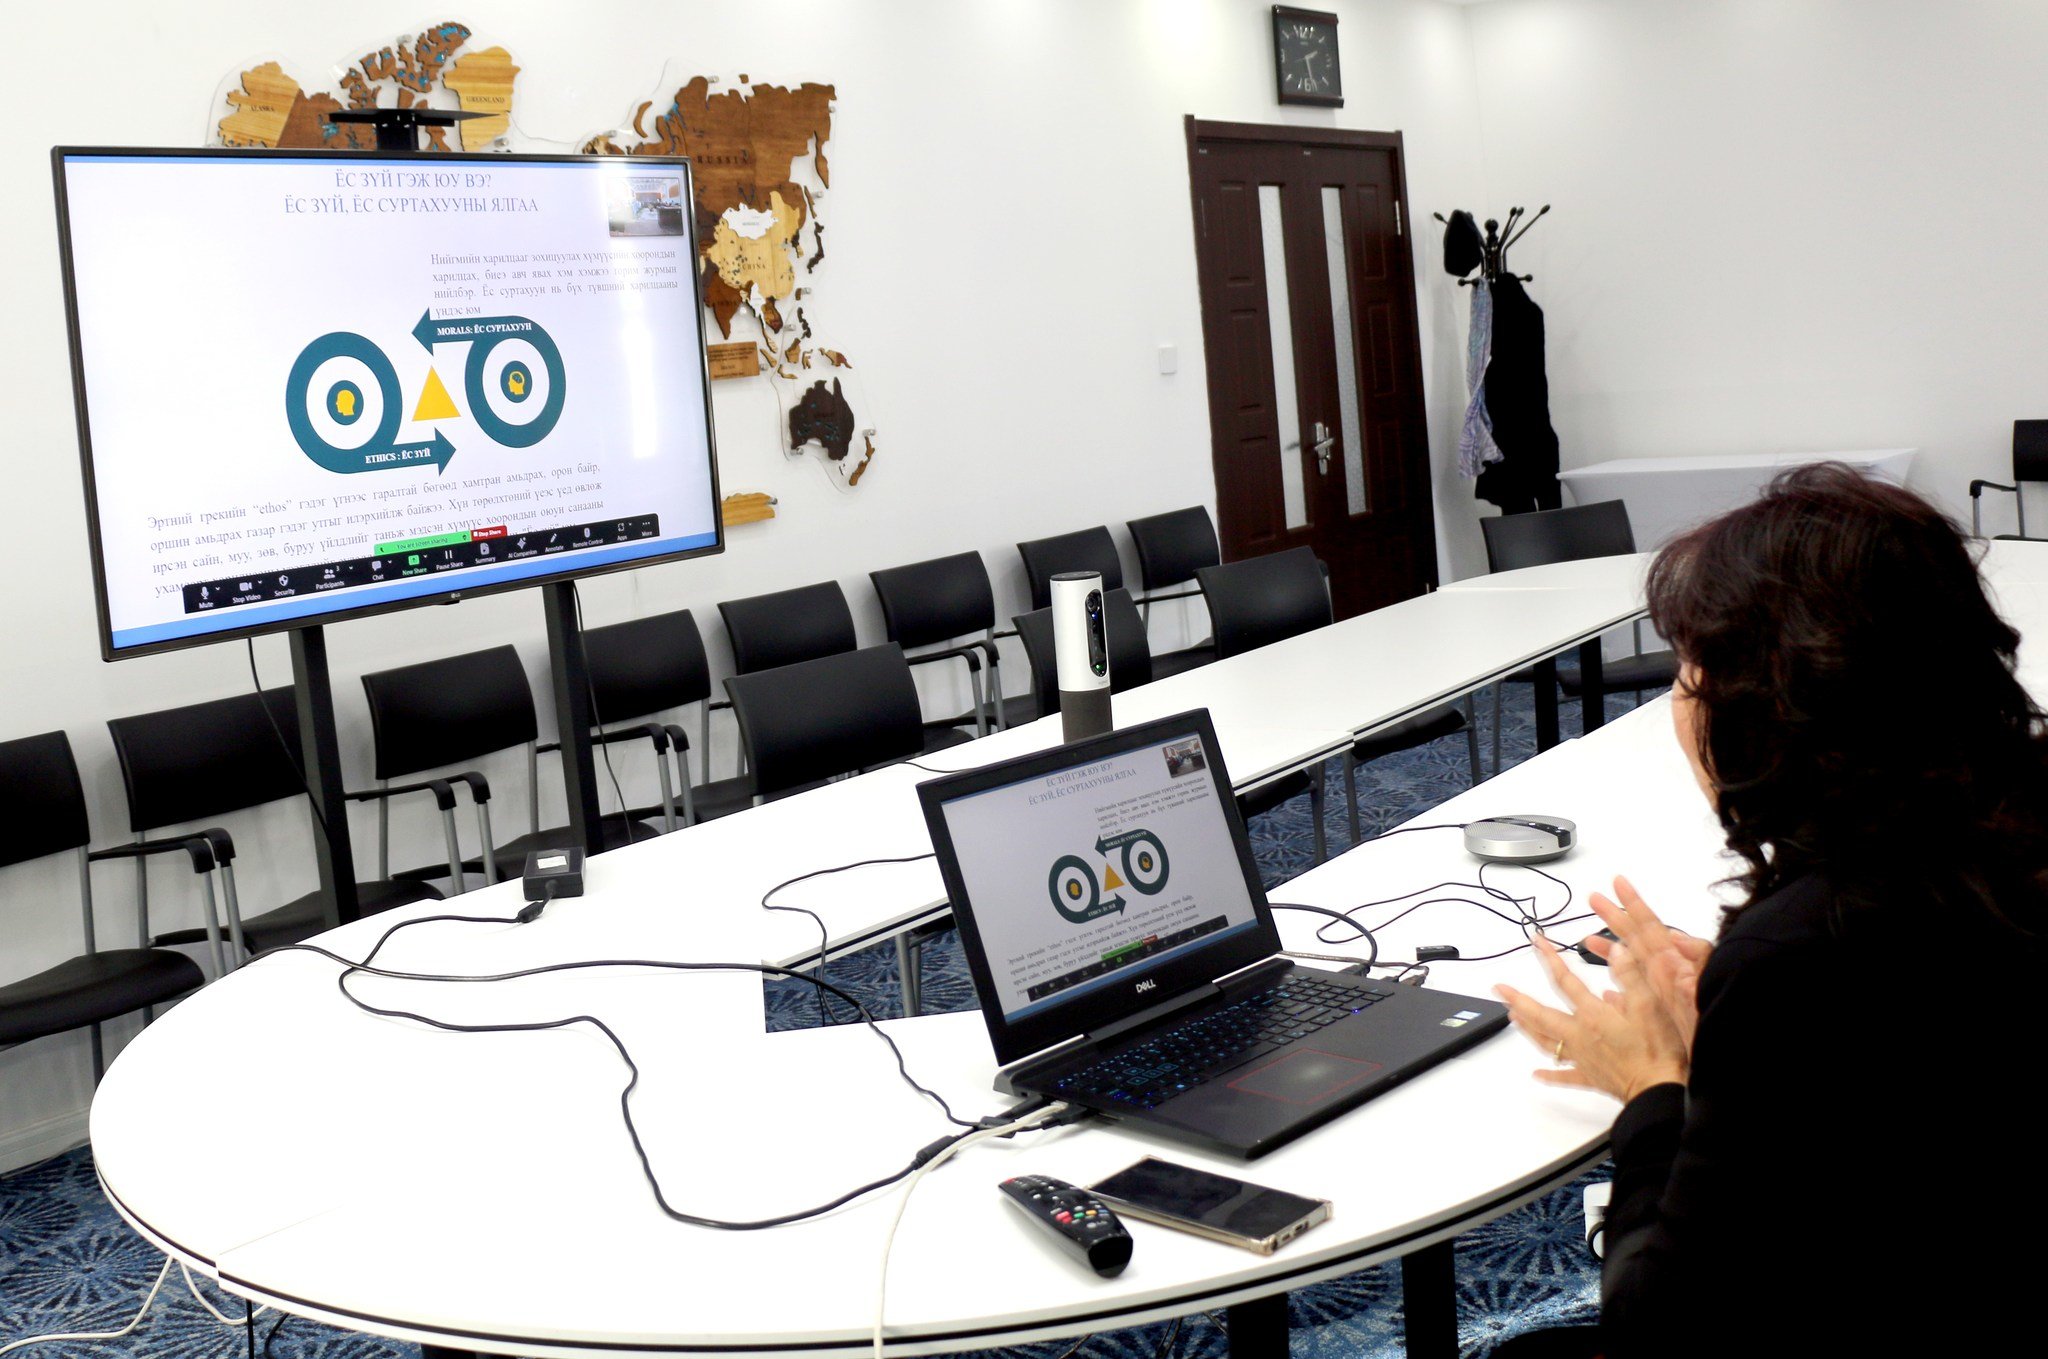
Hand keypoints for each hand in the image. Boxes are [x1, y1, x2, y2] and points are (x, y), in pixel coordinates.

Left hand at [1496, 933, 1687, 1103]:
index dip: (1550, 959)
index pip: (1564, 981)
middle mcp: (1580, 1035)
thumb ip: (1630, 975)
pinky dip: (1550, 1075)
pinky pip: (1564, 1076)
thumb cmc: (1657, 1050)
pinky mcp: (1590, 1077)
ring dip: (1527, 1028)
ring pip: (1546, 1042)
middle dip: (1518, 1000)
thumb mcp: (1650, 1004)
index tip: (1537, 943)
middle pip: (1541, 1015)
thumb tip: (1616, 949)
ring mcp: (1582, 1057)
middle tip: (1499, 989)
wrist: (1659, 1090)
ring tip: (1512, 1018)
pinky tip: (1537, 1074)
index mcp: (1593, 1015)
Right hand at [1580, 877, 1708, 1055]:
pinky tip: (1607, 992)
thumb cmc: (1720, 1020)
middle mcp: (1667, 973)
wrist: (1728, 1052)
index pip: (1651, 926)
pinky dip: (1619, 991)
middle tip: (1595, 899)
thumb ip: (1698, 957)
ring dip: (1610, 950)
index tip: (1619, 883)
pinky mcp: (1662, 1015)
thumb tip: (1676, 936)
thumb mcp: (1711, 984)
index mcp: (1675, 963)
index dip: (1635, 903)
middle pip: (1636, 938)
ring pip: (1631, 965)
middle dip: (1614, 917)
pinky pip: (1634, 996)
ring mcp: (1664, 992)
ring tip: (1587, 941)